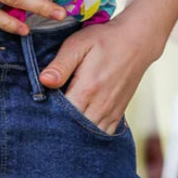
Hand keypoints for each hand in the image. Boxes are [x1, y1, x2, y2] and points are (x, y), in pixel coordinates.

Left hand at [37, 10, 161, 133]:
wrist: (137, 41)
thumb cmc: (104, 40)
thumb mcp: (78, 44)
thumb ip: (60, 64)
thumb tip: (43, 81)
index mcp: (87, 89)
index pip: (62, 116)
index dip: (49, 118)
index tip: (40, 114)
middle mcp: (100, 106)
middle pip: (74, 131)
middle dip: (60, 130)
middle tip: (47, 126)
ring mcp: (110, 113)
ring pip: (89, 137)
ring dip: (75, 136)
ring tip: (63, 130)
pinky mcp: (118, 115)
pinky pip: (102, 136)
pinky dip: (91, 137)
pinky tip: (81, 132)